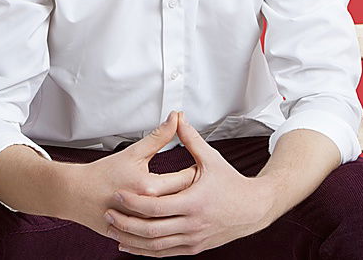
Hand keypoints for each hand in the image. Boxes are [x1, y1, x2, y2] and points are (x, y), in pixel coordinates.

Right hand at [64, 110, 197, 241]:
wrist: (76, 195)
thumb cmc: (102, 174)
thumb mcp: (132, 153)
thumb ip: (158, 137)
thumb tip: (175, 119)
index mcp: (150, 188)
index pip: (187, 180)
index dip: (197, 172)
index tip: (201, 167)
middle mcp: (149, 209)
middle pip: (185, 201)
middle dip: (195, 191)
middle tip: (201, 182)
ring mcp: (143, 225)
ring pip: (175, 219)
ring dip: (183, 209)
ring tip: (190, 199)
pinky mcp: (138, 236)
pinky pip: (160, 232)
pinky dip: (169, 222)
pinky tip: (172, 214)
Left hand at [104, 112, 274, 255]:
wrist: (253, 209)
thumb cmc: (232, 183)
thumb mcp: (211, 159)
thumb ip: (191, 139)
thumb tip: (177, 116)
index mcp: (193, 202)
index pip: (155, 206)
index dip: (133, 202)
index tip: (117, 195)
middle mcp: (193, 224)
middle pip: (151, 229)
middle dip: (127, 223)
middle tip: (109, 214)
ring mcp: (193, 239)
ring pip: (156, 245)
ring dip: (132, 240)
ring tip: (114, 230)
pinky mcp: (194, 248)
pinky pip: (165, 253)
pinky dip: (146, 251)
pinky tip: (131, 244)